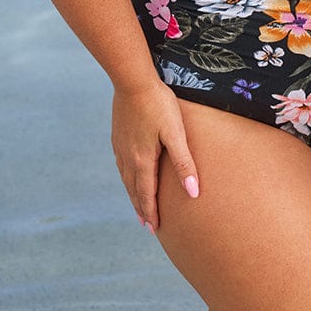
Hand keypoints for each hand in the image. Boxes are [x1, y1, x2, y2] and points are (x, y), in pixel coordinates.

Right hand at [111, 78, 199, 231]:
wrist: (132, 81)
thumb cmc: (158, 105)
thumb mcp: (175, 133)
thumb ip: (184, 162)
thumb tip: (193, 192)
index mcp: (142, 160)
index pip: (146, 194)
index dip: (151, 212)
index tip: (154, 229)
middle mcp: (128, 157)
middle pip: (134, 189)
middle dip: (141, 208)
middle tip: (147, 225)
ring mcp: (120, 146)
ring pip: (126, 177)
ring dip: (132, 194)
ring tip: (138, 205)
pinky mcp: (118, 135)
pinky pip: (121, 164)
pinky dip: (126, 177)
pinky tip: (128, 173)